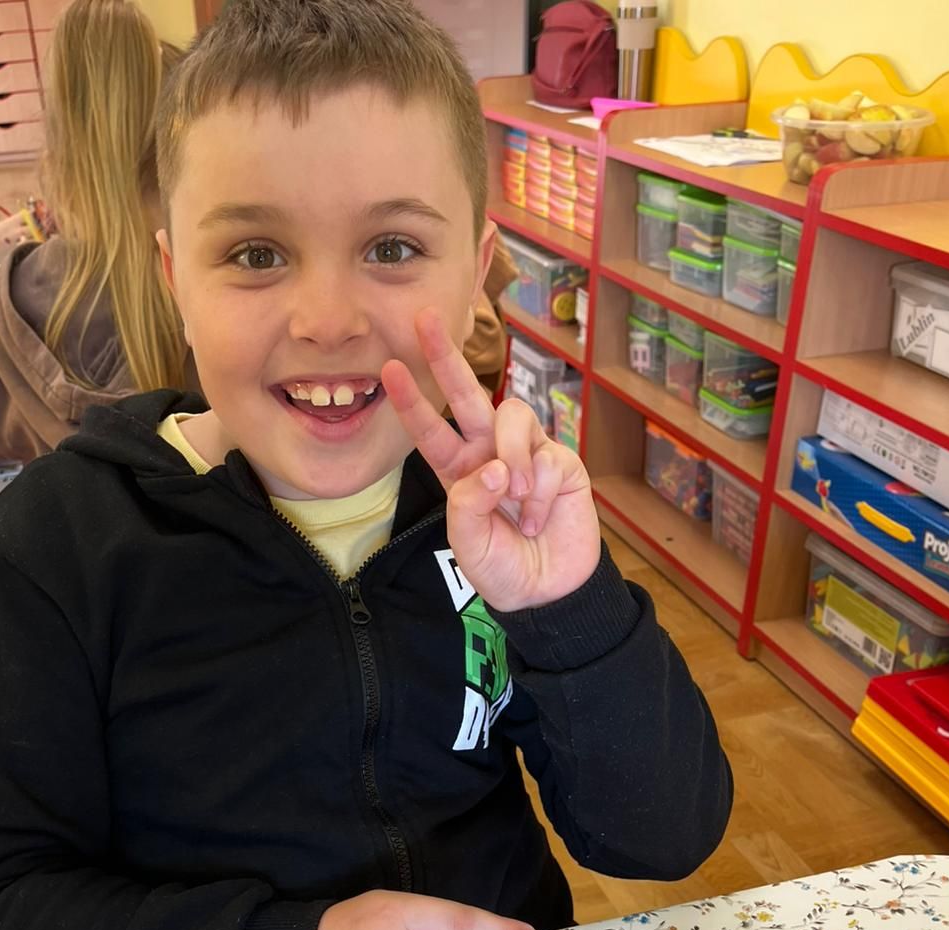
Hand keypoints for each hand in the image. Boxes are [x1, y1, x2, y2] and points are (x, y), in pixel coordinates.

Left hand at [382, 308, 599, 611]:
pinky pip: (545, 456)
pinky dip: (539, 490)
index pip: (431, 430)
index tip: (388, 367)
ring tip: (515, 501)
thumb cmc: (502, 569)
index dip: (412, 400)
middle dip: (446, 356)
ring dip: (511, 457)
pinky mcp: (561, 462)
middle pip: (468, 394)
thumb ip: (468, 505)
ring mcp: (527, 453)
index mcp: (459, 471)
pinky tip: (538, 518)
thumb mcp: (469, 544)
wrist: (548, 591)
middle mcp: (490, 453)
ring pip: (512, 417)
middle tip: (424, 320)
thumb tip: (495, 468)